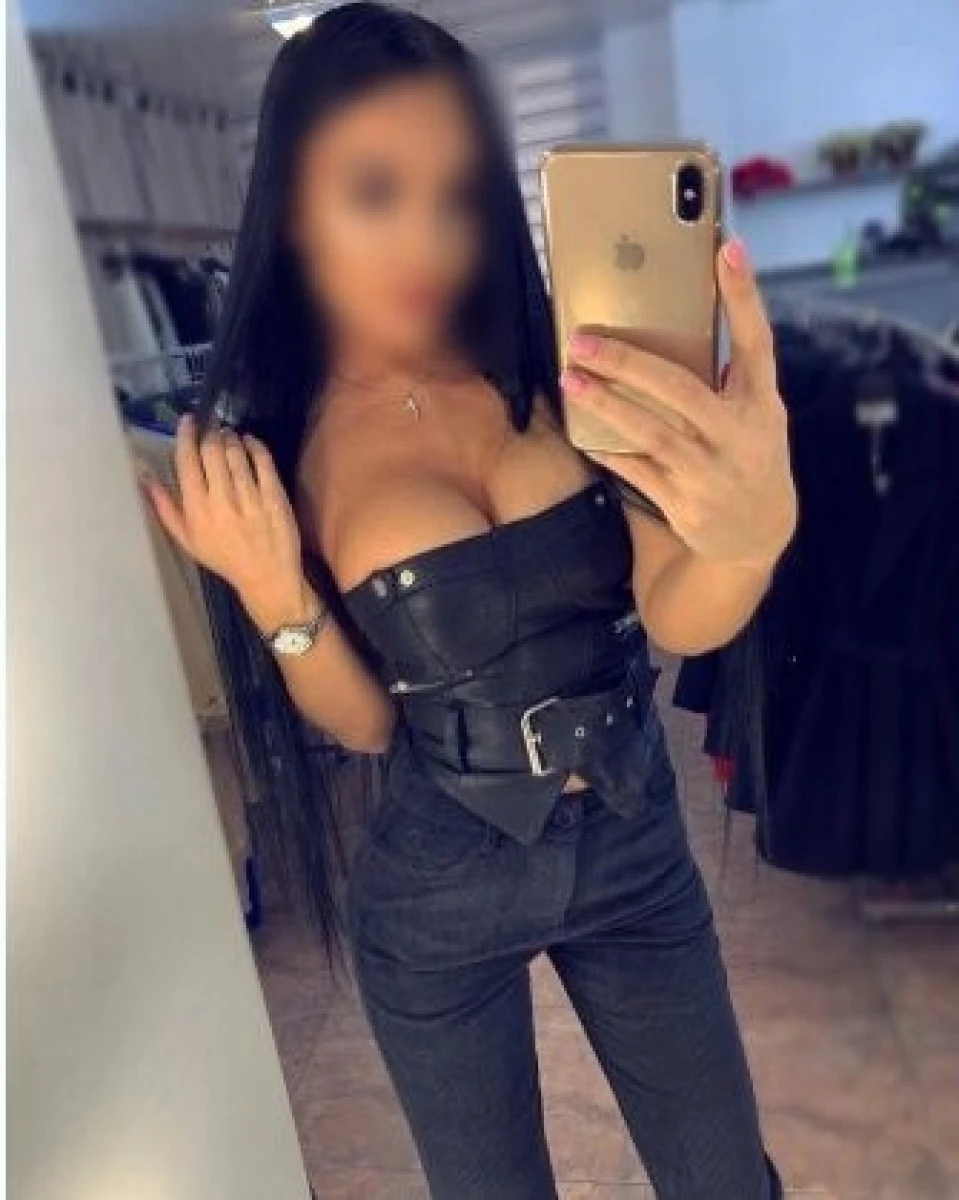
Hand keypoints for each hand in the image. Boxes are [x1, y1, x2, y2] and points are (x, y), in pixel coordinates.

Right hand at [142, 414, 315, 630]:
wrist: (266, 576)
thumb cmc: (224, 558)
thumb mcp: (187, 539)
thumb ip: (165, 508)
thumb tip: (144, 477)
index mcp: (196, 510)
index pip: (187, 462)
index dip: (187, 435)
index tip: (188, 420)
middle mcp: (221, 500)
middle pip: (212, 451)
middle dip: (210, 431)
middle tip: (212, 424)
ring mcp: (250, 498)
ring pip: (236, 453)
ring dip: (231, 437)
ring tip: (228, 434)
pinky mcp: (274, 496)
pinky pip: (263, 461)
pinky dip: (255, 446)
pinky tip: (250, 441)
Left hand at [561, 238, 796, 567]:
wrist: (759, 533)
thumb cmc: (748, 453)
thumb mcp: (756, 413)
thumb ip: (729, 373)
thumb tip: (681, 316)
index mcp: (763, 404)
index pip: (757, 341)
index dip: (743, 296)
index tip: (726, 248)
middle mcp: (740, 436)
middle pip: (681, 389)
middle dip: (628, 361)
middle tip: (583, 339)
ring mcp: (711, 474)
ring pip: (650, 432)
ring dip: (605, 403)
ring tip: (570, 376)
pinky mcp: (686, 505)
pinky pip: (638, 472)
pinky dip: (610, 450)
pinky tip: (583, 430)